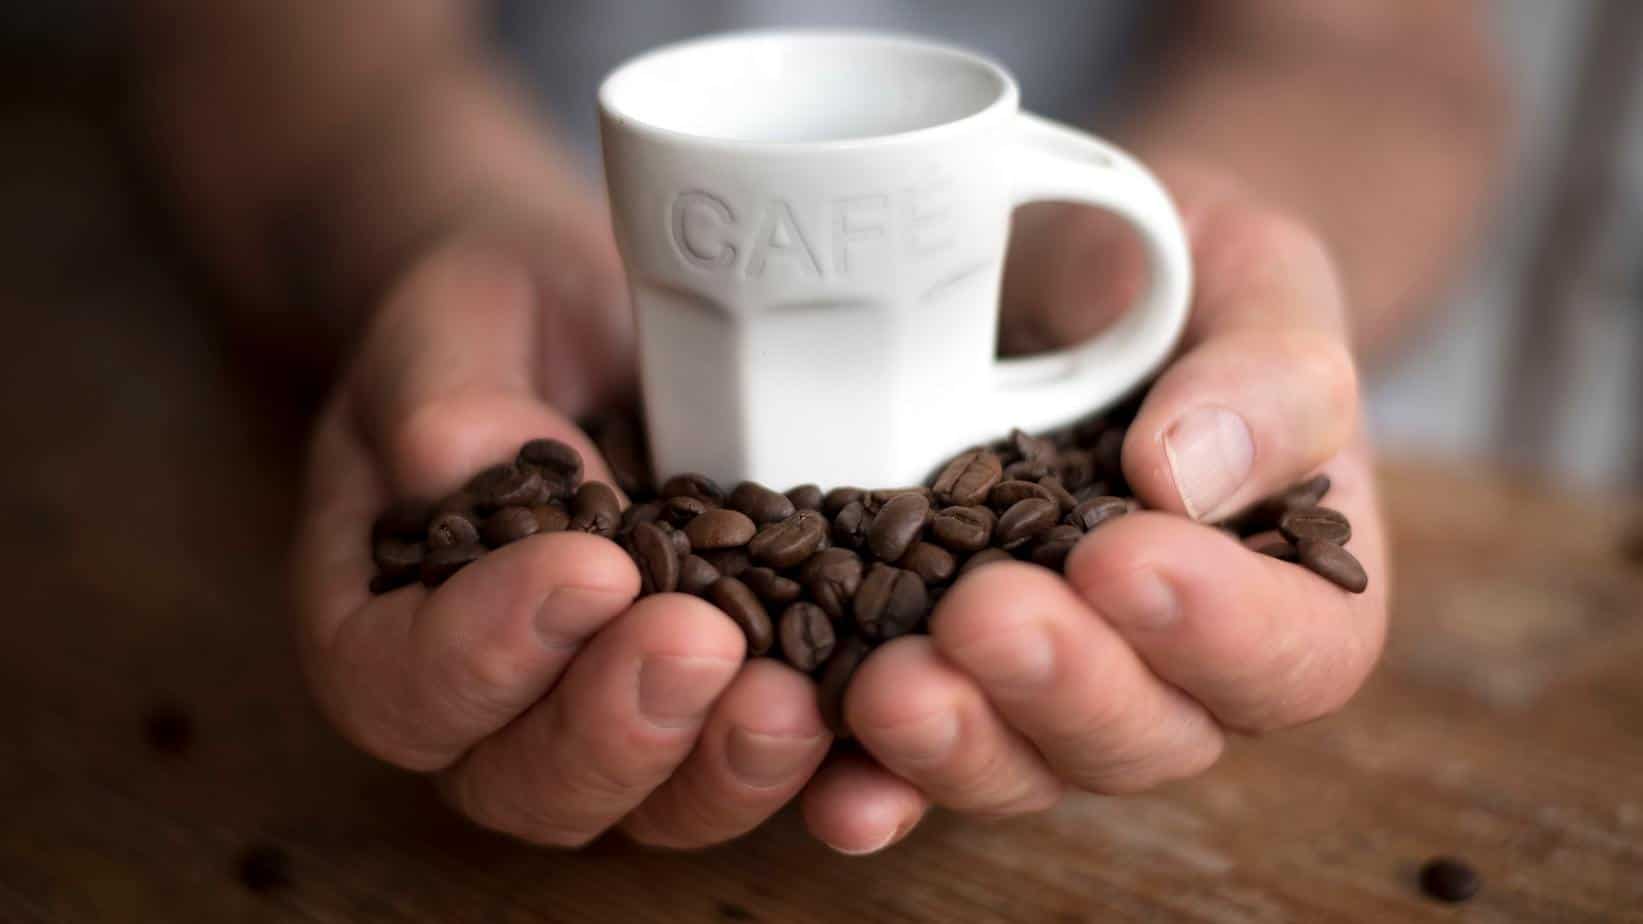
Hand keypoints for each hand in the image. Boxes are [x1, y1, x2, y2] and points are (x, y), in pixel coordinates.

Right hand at [291, 224, 831, 847]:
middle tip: (696, 640)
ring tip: (793, 695)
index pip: (406, 685)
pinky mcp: (727, 710)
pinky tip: (872, 714)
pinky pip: (771, 767)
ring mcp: (620, 723)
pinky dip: (829, 765)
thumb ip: (443, 400)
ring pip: (661, 805)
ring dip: (727, 764)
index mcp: (387, 628)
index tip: (587, 568)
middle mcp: (499, 710)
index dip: (487, 652)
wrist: (592, 321)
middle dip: (620, 722)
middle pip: (536, 782)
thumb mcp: (451, 329)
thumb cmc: (498, 322)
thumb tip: (474, 462)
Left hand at [800, 164, 1389, 853]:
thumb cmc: (1181, 284)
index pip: (1288, 655)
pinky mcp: (938, 676)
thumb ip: (1266, 380)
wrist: (1058, 286)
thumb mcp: (1256, 284)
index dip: (1217, 631)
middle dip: (1060, 686)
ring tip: (888, 688)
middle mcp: (1169, 670)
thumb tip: (1186, 476)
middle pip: (1141, 735)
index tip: (1127, 558)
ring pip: (1019, 763)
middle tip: (987, 617)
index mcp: (1284, 594)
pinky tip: (824, 789)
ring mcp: (1044, 686)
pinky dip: (868, 781)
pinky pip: (905, 758)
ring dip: (955, 742)